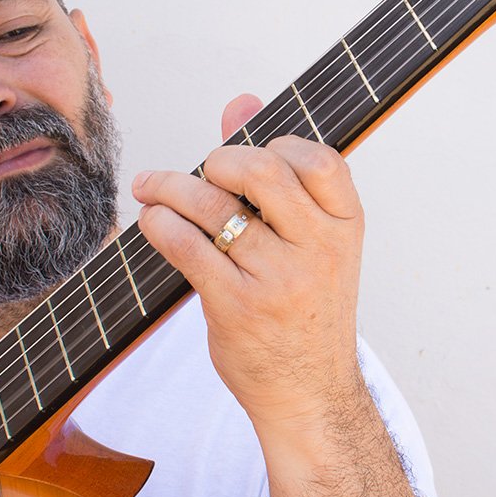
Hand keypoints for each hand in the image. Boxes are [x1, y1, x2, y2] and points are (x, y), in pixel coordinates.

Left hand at [131, 93, 365, 432]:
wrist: (310, 395)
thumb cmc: (306, 311)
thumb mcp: (312, 244)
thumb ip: (277, 172)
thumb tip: (241, 100)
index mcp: (345, 226)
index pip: (319, 159)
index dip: (276, 145)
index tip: (245, 159)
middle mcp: (319, 249)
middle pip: (260, 171)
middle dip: (216, 161)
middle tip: (198, 171)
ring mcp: (279, 279)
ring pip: (212, 207)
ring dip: (168, 188)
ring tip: (149, 187)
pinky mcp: (237, 307)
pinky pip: (188, 247)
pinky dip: (160, 224)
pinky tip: (152, 221)